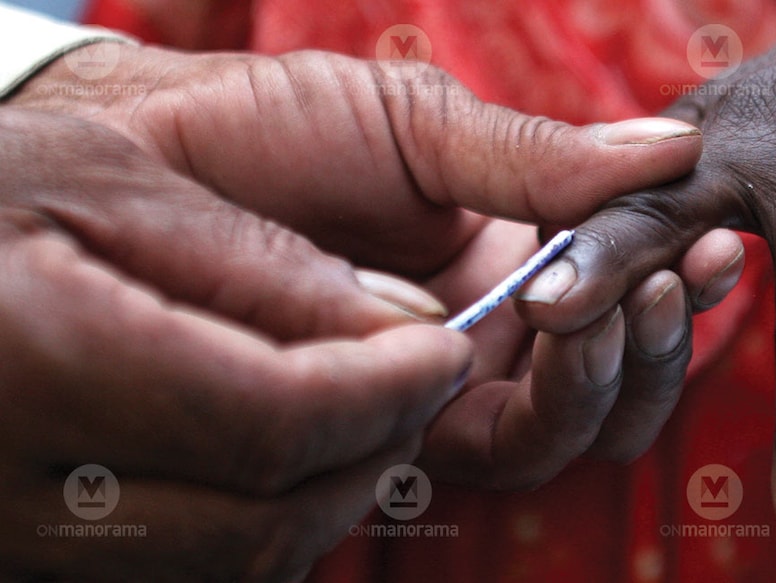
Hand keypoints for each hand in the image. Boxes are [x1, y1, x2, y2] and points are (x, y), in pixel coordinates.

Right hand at [0, 106, 472, 580]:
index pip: (273, 423)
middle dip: (372, 455)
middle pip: (264, 527)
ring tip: (365, 409)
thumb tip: (405, 325)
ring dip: (327, 498)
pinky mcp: (28, 554)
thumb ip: (260, 264)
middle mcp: (12, 490)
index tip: (445, 350)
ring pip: (233, 569)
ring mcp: (13, 542)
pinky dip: (262, 521)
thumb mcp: (106, 183)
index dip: (385, 393)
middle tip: (420, 381)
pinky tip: (283, 449)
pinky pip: (183, 573)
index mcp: (37, 366)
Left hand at [3, 44, 738, 576]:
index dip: (681, 278)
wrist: (158, 153)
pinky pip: (500, 446)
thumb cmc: (282, 127)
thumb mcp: (423, 125)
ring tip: (625, 295)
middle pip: (613, 385)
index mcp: (505, 263)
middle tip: (681, 272)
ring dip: (618, 369)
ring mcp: (442, 389)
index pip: (622, 300)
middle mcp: (485, 339)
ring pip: (569, 428)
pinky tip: (560, 323)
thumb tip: (676, 146)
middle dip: (664, 336)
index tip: (717, 233)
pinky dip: (554, 398)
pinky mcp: (395, 428)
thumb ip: (542, 159)